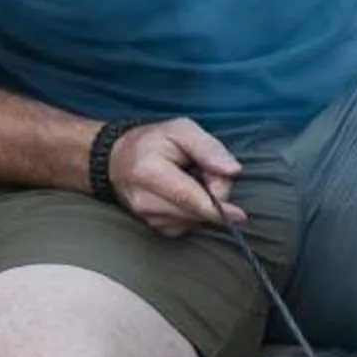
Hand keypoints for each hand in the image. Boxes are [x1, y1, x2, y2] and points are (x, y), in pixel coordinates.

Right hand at [110, 118, 244, 235]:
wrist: (116, 160)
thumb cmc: (152, 141)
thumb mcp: (181, 130)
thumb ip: (208, 147)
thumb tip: (233, 171)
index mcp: (149, 173)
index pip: (189, 198)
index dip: (218, 207)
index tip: (240, 215)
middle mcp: (144, 201)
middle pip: (197, 211)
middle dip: (214, 196)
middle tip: (204, 173)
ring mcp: (147, 217)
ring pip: (195, 220)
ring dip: (204, 205)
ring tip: (190, 181)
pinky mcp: (154, 226)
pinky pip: (187, 226)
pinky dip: (194, 213)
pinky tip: (184, 196)